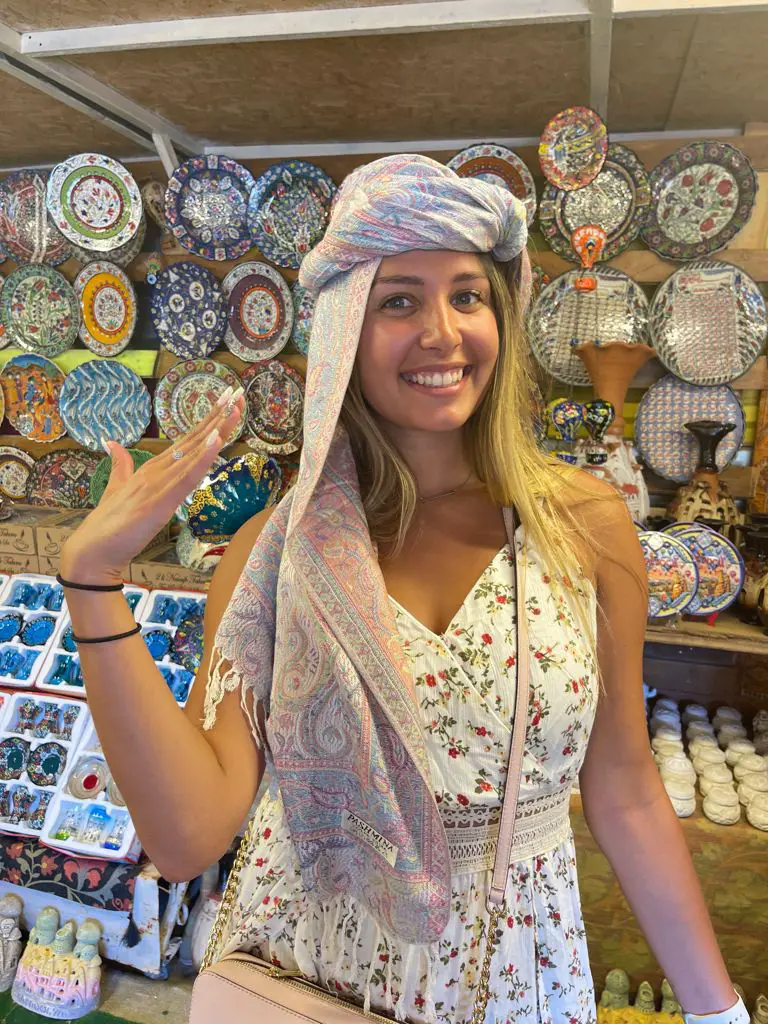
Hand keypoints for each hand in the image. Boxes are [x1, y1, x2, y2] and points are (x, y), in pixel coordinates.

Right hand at [59, 389, 244, 584]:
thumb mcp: (117, 488)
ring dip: (216, 431)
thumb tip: (111, 442)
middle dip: (217, 417)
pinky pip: (187, 477)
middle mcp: (156, 470)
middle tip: (237, 394)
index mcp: (151, 468)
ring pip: (193, 453)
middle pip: (193, 440)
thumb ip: (120, 464)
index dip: (207, 421)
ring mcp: (158, 484)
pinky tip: (216, 440)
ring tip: (234, 408)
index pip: (186, 441)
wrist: (91, 551)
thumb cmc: (107, 524)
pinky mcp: (160, 501)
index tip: (226, 402)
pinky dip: (203, 458)